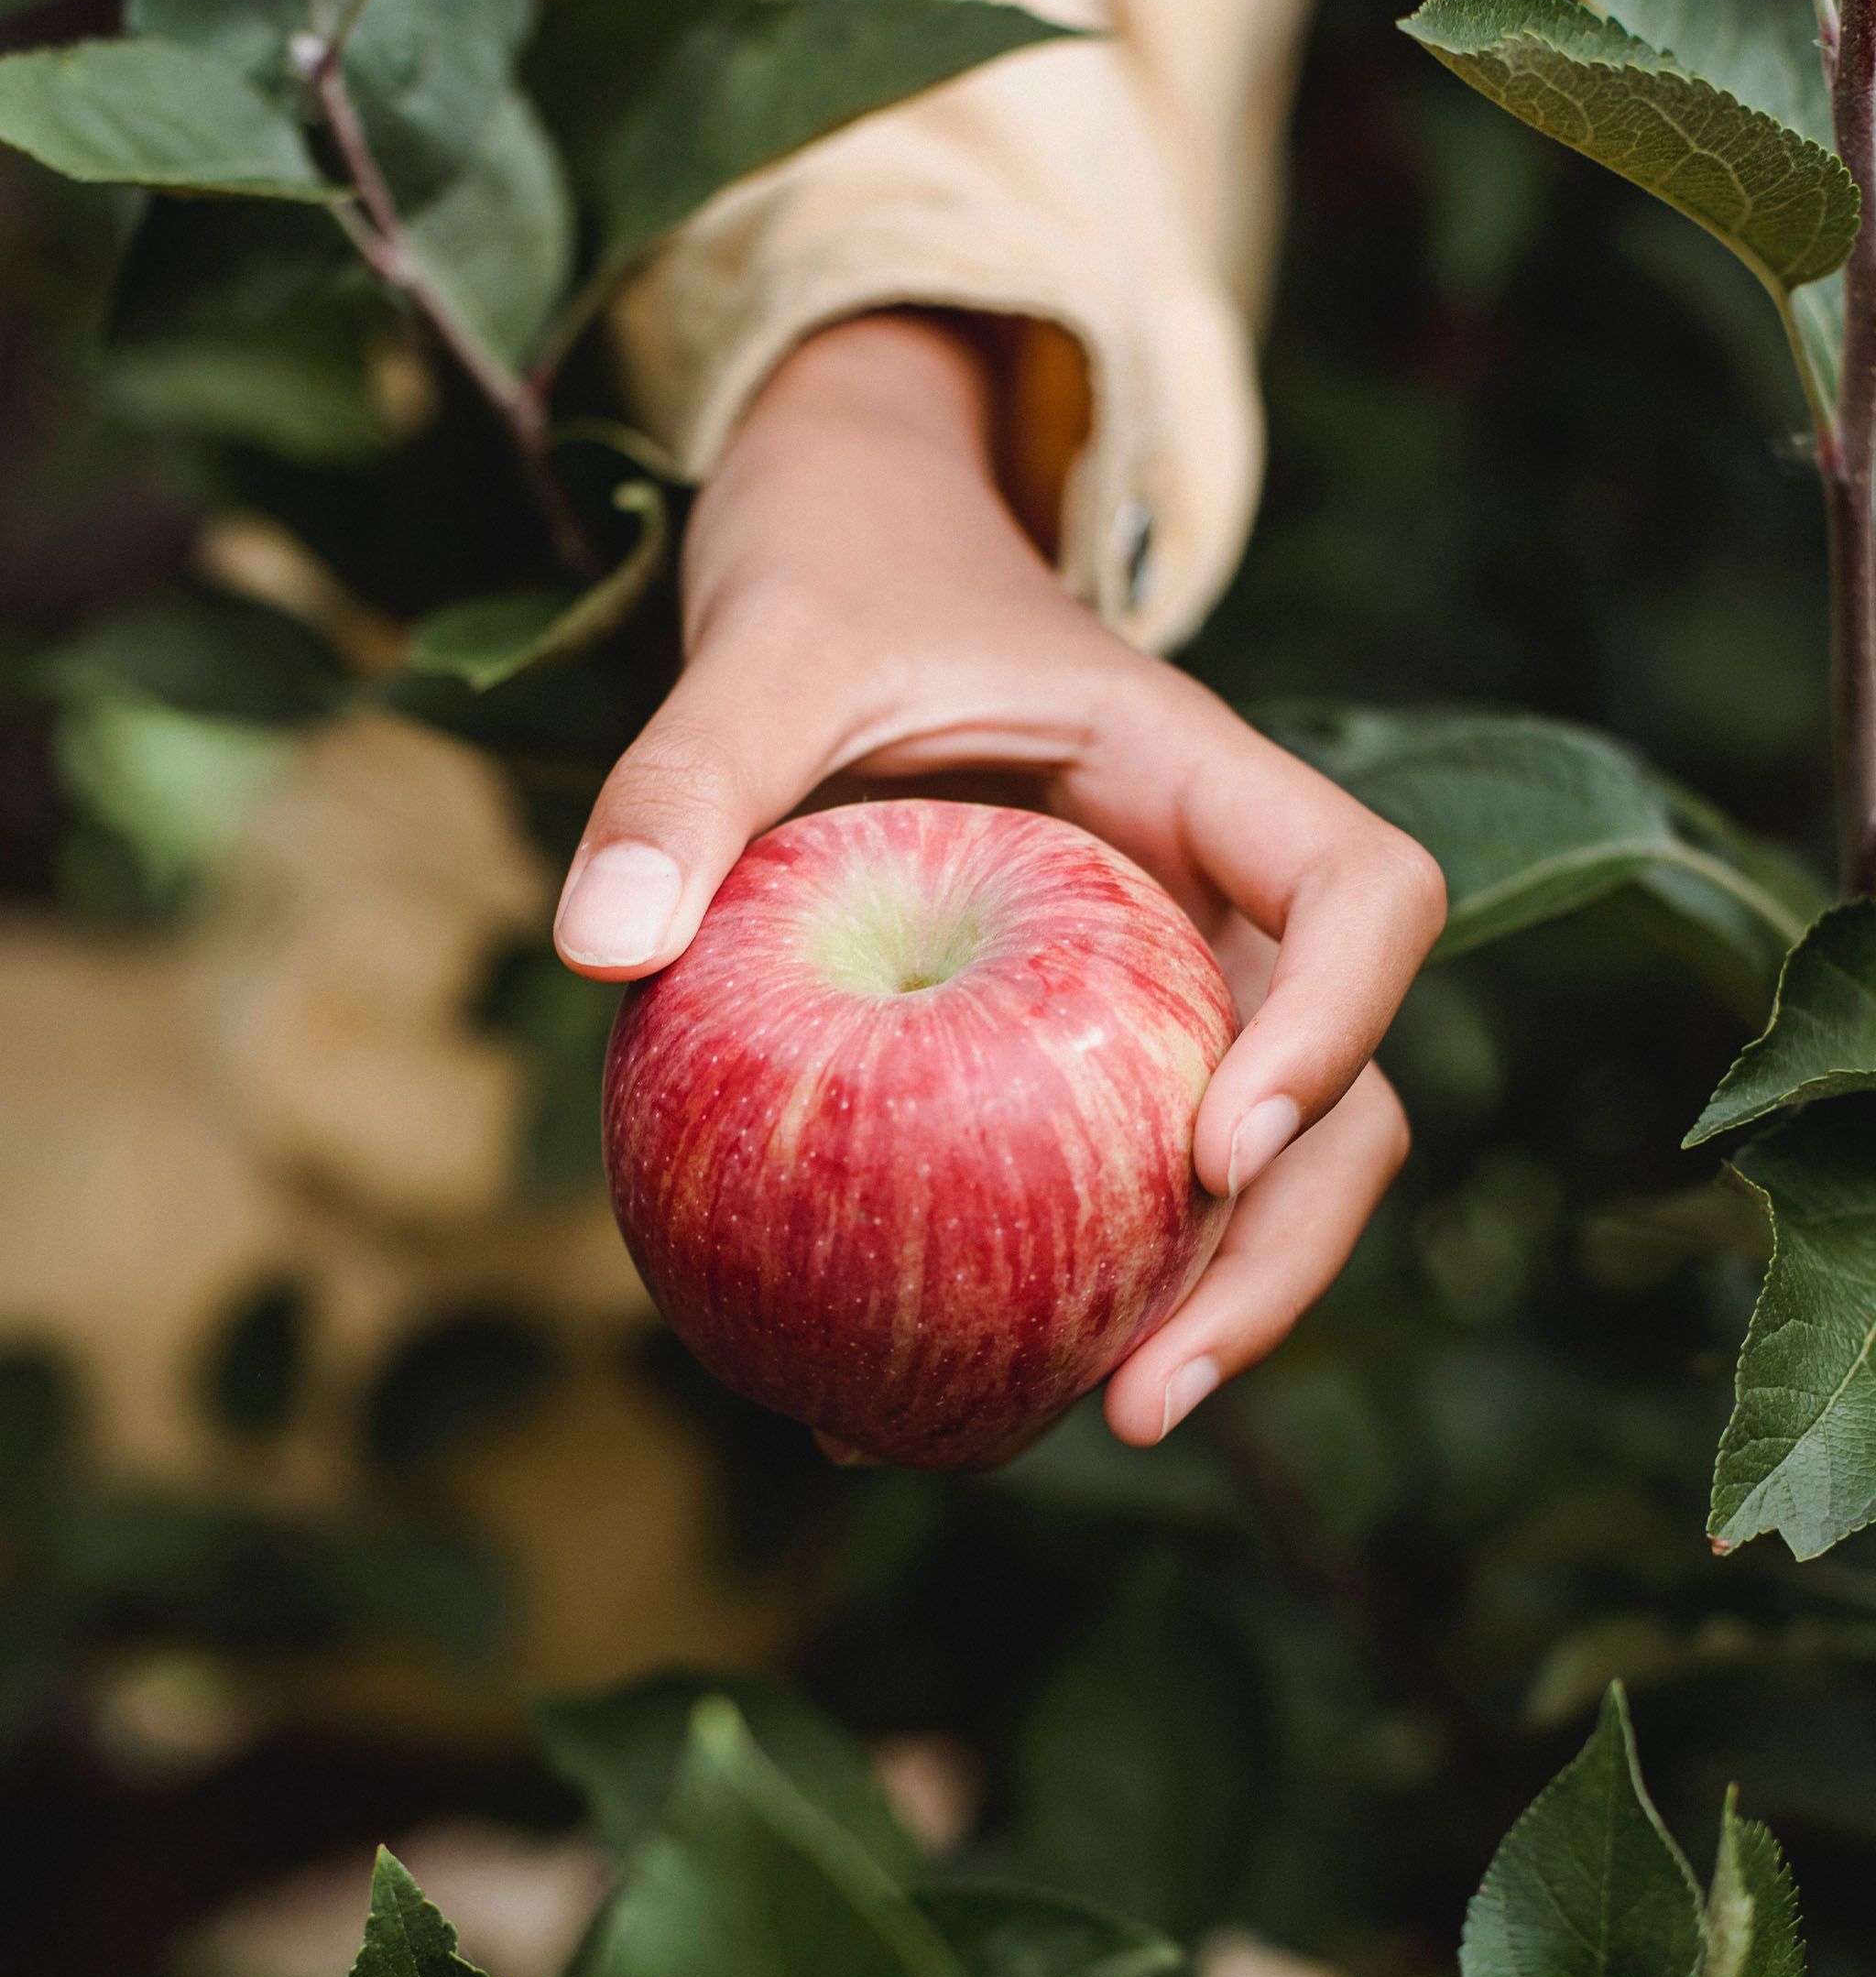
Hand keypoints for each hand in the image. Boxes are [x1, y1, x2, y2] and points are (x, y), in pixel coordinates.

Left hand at [554, 313, 1444, 1443]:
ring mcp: (1160, 984)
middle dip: (1278, 1258)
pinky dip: (1056, 1288)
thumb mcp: (764, 647)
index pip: (1364, 892)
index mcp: (1200, 777)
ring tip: (1049, 1427)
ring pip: (1250, 1176)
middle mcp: (1213, 898)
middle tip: (1142, 1402)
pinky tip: (915, 1381)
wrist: (849, 549)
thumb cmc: (836, 577)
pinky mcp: (1078, 1048)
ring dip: (1190, 1311)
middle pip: (1346, 1097)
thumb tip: (598, 949)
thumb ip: (687, 773)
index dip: (1334, 1027)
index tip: (1212, 1151)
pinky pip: (1104, 1181)